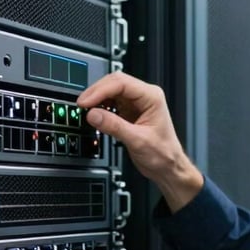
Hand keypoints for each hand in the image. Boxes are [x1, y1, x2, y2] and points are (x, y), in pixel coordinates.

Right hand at [77, 72, 202, 212]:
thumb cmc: (163, 154)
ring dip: (97, 99)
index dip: (100, 90)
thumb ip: (114, 126)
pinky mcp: (128, 111)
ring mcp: (136, 103)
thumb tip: (93, 114)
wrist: (168, 167)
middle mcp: (144, 96)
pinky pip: (110, 102)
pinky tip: (95, 114)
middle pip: (114, 83)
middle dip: (96, 93)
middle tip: (82, 105)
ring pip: (110, 91)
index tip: (86, 101)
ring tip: (86, 110)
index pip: (121, 83)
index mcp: (152, 97)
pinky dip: (100, 107)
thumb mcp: (137, 141)